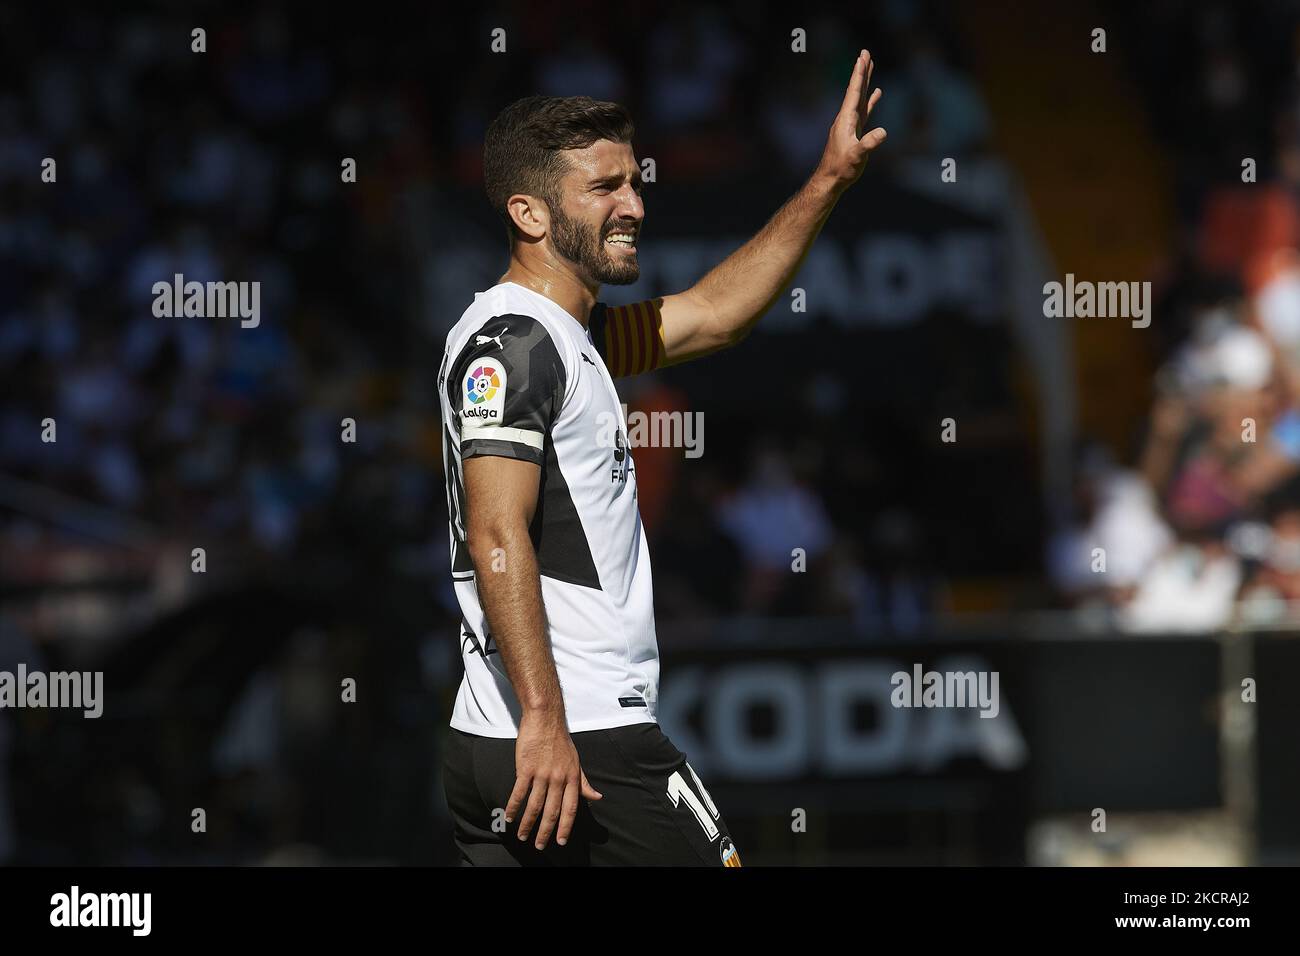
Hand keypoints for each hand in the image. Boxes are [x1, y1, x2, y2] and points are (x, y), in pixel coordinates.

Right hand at [506, 708, 602, 849]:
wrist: (545, 719)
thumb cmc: (561, 741)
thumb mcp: (577, 762)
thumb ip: (583, 782)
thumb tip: (597, 797)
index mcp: (572, 778)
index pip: (570, 808)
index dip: (565, 827)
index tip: (560, 841)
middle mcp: (558, 778)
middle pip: (552, 811)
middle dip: (545, 832)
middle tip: (539, 845)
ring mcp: (542, 773)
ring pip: (534, 805)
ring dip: (527, 823)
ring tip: (521, 835)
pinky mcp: (526, 768)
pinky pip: (519, 792)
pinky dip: (513, 806)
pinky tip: (510, 816)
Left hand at [816, 49, 886, 190]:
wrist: (830, 179)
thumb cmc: (841, 168)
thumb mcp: (857, 156)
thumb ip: (869, 144)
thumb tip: (883, 132)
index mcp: (846, 119)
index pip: (854, 91)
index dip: (859, 74)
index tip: (862, 57)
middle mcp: (846, 118)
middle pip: (856, 89)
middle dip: (861, 71)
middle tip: (865, 52)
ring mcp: (850, 124)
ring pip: (860, 97)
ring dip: (866, 81)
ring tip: (870, 66)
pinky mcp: (854, 131)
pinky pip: (864, 110)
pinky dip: (870, 100)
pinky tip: (876, 93)